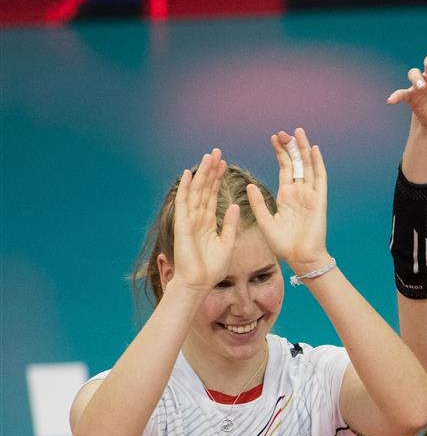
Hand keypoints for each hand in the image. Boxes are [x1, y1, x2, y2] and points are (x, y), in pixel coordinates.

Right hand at [169, 148, 239, 291]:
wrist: (199, 282)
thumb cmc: (212, 267)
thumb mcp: (227, 243)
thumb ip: (230, 224)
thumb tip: (234, 205)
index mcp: (208, 222)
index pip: (213, 195)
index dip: (218, 179)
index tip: (225, 163)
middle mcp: (198, 217)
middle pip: (205, 189)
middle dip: (211, 171)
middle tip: (217, 152)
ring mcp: (189, 220)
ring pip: (196, 191)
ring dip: (201, 174)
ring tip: (208, 157)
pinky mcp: (183, 225)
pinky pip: (184, 203)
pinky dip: (186, 188)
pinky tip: (189, 174)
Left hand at [249, 128, 328, 273]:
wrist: (300, 258)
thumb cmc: (283, 245)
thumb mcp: (265, 221)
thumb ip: (258, 203)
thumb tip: (248, 185)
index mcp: (286, 196)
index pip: (284, 168)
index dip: (280, 153)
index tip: (273, 138)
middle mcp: (299, 192)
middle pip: (296, 164)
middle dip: (290, 147)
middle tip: (284, 131)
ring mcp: (310, 195)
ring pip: (308, 166)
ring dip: (303, 150)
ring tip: (298, 133)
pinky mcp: (319, 200)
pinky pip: (319, 178)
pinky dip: (317, 163)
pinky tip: (313, 149)